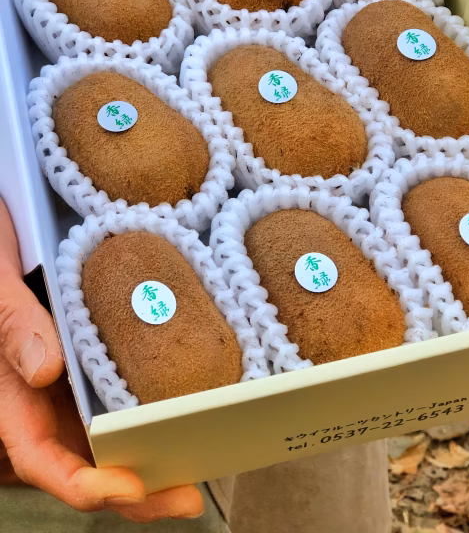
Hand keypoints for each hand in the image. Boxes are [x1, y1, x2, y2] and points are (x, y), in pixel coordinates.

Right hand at [0, 201, 203, 520]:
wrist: (18, 218)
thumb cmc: (1, 251)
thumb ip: (13, 324)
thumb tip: (43, 373)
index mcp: (13, 391)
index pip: (40, 457)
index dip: (82, 484)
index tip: (128, 487)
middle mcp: (48, 395)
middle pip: (86, 462)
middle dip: (135, 490)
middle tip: (188, 497)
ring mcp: (76, 378)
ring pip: (111, 435)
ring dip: (153, 457)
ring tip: (202, 461)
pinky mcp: (103, 353)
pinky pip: (128, 390)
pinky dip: (157, 408)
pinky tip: (194, 407)